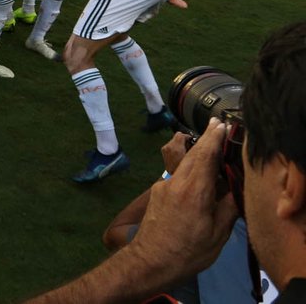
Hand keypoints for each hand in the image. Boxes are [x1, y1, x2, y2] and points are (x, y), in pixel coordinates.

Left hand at [128, 118, 238, 279]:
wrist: (150, 262)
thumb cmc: (188, 252)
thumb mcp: (218, 233)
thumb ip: (228, 206)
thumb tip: (235, 188)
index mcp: (194, 191)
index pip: (205, 155)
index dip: (213, 138)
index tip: (220, 124)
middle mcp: (175, 182)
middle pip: (189, 151)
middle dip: (204, 138)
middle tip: (216, 125)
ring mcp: (162, 186)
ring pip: (179, 160)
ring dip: (192, 150)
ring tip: (206, 146)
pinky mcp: (156, 192)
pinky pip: (174, 173)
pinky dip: (186, 168)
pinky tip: (196, 177)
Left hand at [161, 132, 191, 174]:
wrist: (173, 175)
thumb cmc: (183, 169)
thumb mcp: (191, 157)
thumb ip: (193, 148)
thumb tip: (194, 141)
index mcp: (175, 148)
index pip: (180, 134)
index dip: (187, 137)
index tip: (191, 140)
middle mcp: (168, 147)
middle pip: (177, 136)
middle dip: (183, 140)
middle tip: (189, 147)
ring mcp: (165, 149)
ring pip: (174, 140)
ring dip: (180, 144)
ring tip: (184, 151)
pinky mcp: (164, 151)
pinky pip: (171, 144)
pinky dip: (176, 147)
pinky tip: (179, 153)